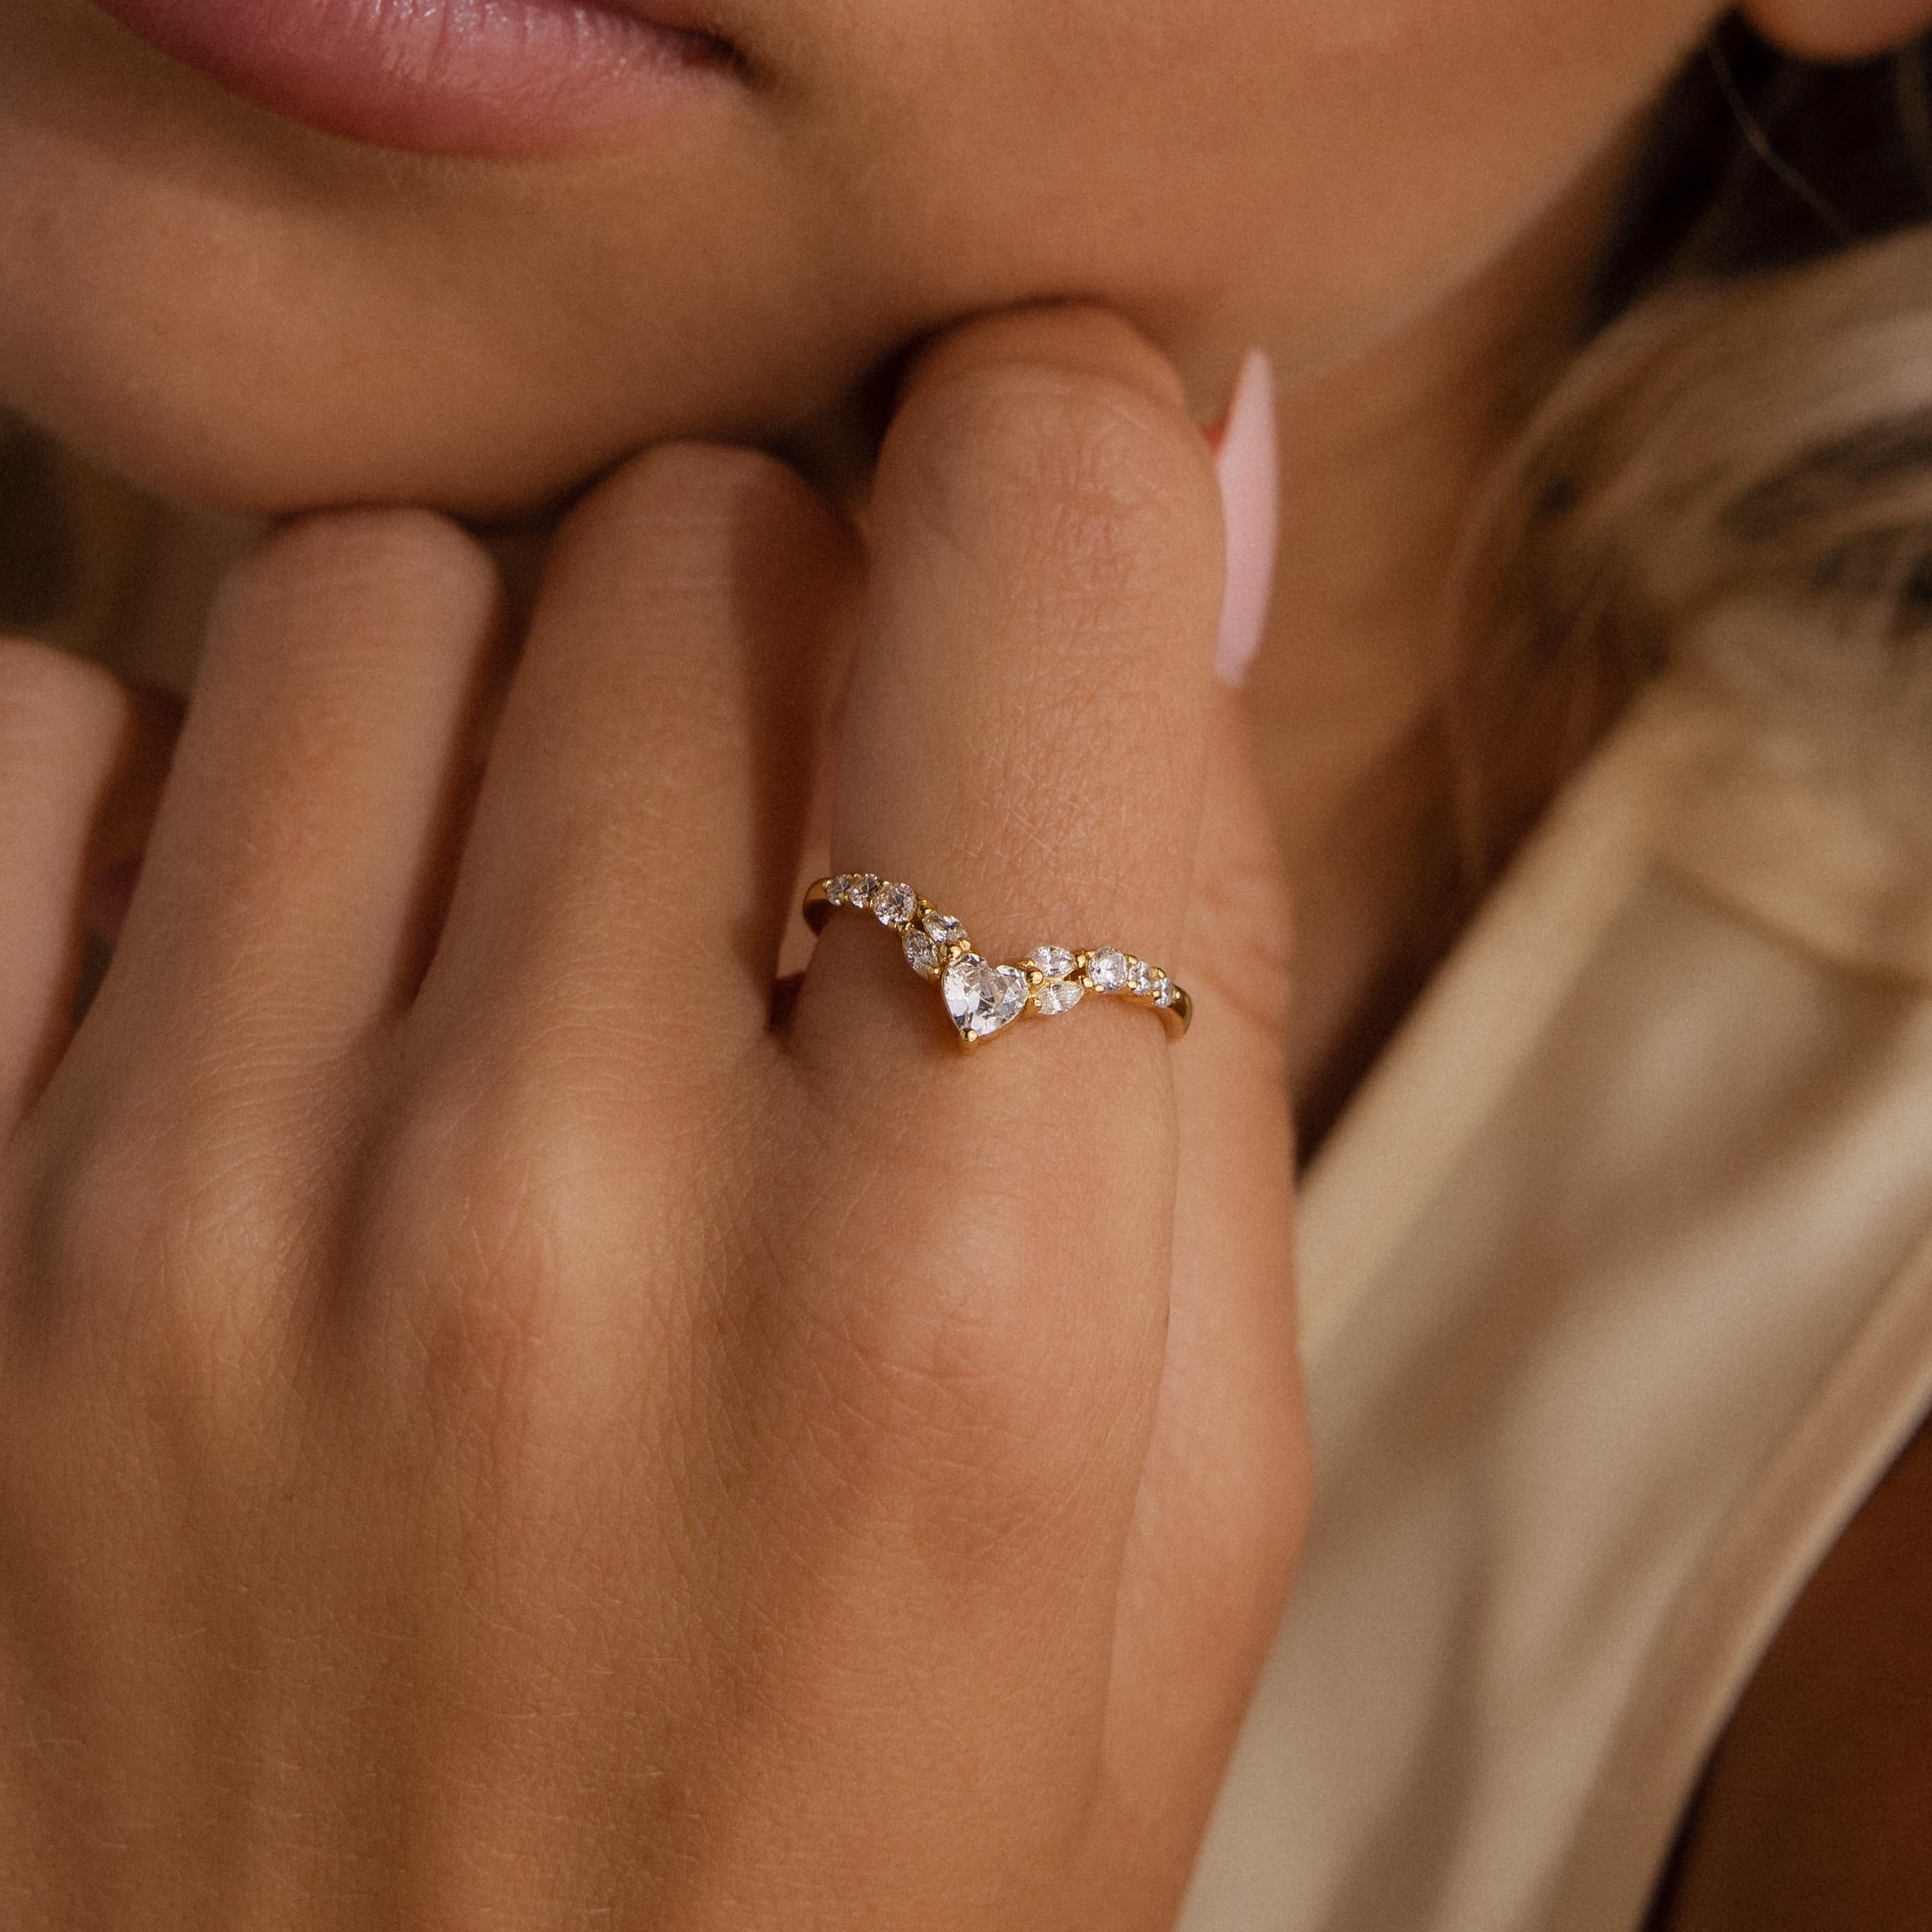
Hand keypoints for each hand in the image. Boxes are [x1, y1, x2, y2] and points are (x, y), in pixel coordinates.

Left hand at [0, 307, 1305, 1929]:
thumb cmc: (882, 1853)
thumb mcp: (1180, 1499)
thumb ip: (1197, 981)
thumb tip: (1167, 518)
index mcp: (954, 1298)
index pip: (1026, 544)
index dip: (1061, 456)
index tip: (1038, 521)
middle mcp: (560, 1213)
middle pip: (687, 527)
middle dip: (787, 624)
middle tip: (795, 851)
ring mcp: (185, 1223)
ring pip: (376, 584)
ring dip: (507, 699)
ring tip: (544, 942)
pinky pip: (45, 734)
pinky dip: (196, 804)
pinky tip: (296, 1006)